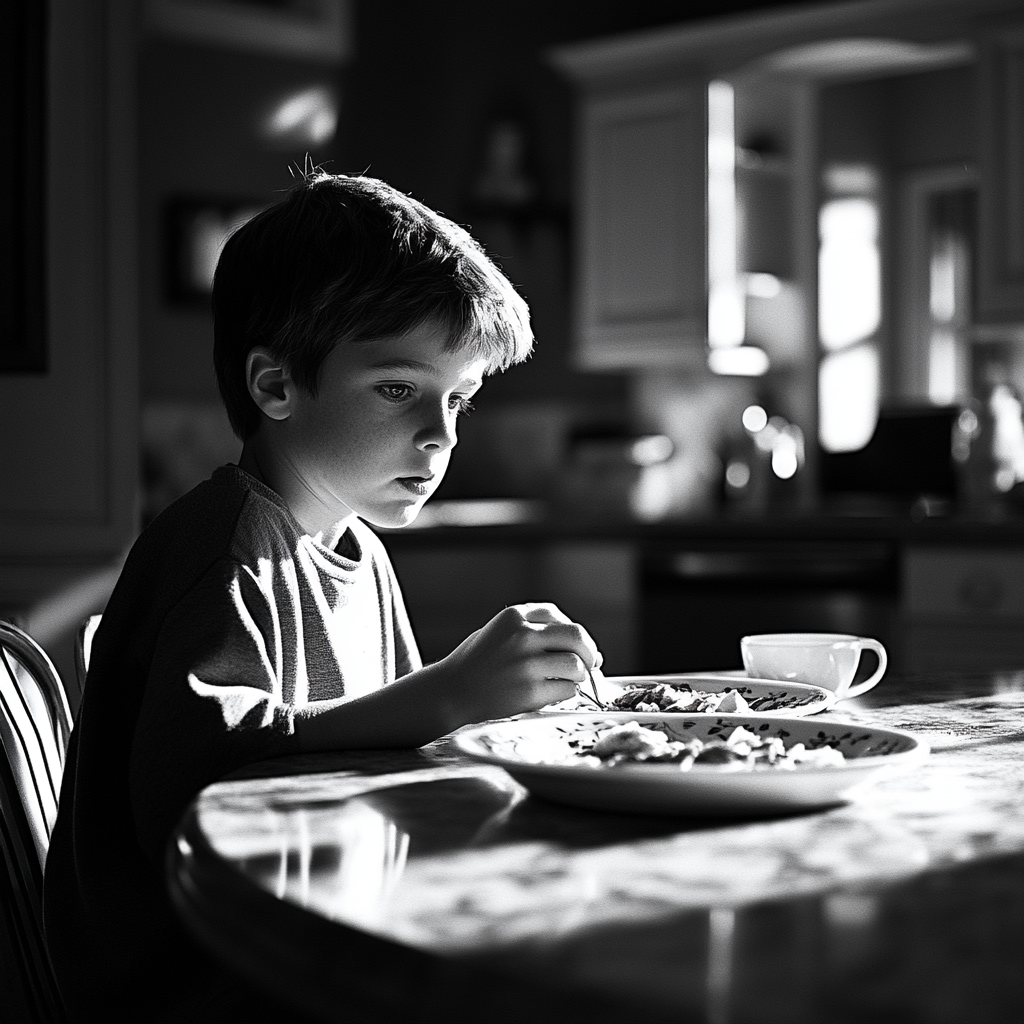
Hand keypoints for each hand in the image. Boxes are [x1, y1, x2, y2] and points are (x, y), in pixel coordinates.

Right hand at [434, 602, 602, 725]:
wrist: (451, 691)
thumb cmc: (477, 662)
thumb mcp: (500, 631)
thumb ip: (536, 631)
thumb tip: (586, 647)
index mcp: (514, 616)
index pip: (559, 617)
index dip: (574, 633)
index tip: (581, 646)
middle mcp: (522, 636)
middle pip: (576, 637)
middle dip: (589, 652)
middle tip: (591, 664)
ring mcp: (526, 664)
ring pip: (576, 665)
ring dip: (579, 675)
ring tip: (568, 680)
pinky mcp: (530, 691)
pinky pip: (567, 689)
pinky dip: (566, 692)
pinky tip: (553, 691)